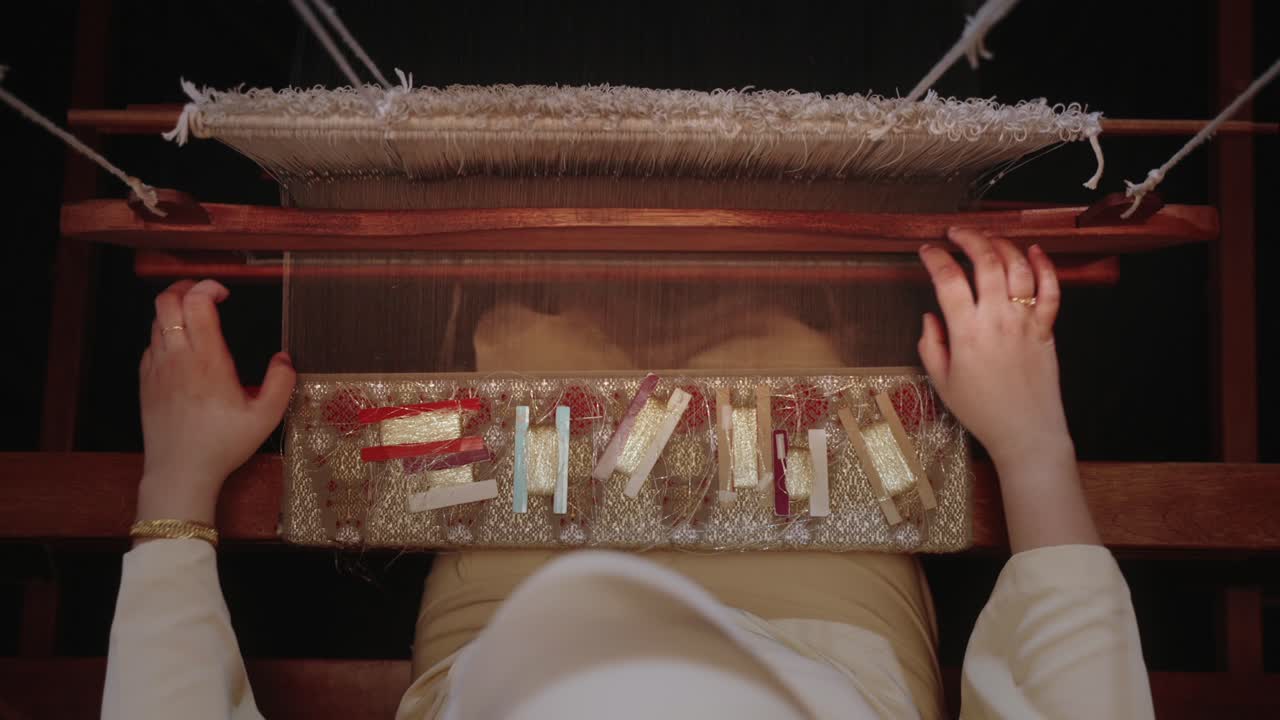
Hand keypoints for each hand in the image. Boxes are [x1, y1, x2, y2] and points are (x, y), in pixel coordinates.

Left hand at [137, 279, 295, 524]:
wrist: (180, 472)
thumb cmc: (222, 445)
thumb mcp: (266, 417)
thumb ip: (282, 382)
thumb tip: (284, 358)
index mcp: (207, 359)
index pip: (196, 302)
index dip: (209, 287)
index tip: (224, 294)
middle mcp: (177, 356)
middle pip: (166, 301)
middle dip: (185, 287)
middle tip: (205, 295)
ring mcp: (157, 368)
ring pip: (156, 319)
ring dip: (175, 310)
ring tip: (196, 319)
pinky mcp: (145, 381)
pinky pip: (150, 344)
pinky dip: (165, 334)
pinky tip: (182, 349)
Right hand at [916, 228, 1071, 468]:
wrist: (1025, 431)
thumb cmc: (981, 410)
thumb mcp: (941, 381)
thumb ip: (930, 345)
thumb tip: (930, 317)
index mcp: (966, 332)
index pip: (948, 280)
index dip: (935, 258)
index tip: (926, 251)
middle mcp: (998, 319)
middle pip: (986, 261)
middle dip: (968, 238)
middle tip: (955, 233)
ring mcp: (1025, 321)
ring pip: (1018, 267)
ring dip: (1001, 245)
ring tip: (987, 238)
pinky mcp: (1046, 328)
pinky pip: (1051, 289)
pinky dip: (1044, 265)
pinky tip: (1032, 251)